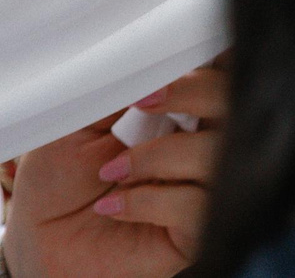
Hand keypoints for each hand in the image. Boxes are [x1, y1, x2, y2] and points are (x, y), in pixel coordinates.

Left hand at [2, 64, 225, 277]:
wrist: (44, 245)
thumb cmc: (60, 187)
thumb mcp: (78, 125)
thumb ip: (120, 90)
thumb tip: (152, 59)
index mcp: (186, 113)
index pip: (225, 73)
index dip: (210, 62)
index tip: (169, 65)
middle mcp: (206, 146)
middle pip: (239, 102)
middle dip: (194, 93)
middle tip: (144, 102)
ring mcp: (207, 187)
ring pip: (219, 154)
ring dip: (158, 157)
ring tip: (112, 172)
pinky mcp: (201, 229)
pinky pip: (198, 205)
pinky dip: (150, 200)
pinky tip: (115, 206)